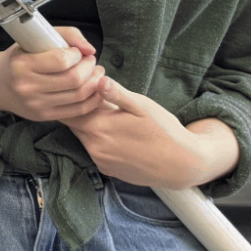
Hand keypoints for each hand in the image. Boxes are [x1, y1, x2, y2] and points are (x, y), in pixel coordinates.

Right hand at [0, 25, 105, 122]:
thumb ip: (66, 35)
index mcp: (22, 65)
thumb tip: (89, 49)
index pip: (62, 60)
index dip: (77, 54)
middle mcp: (27, 87)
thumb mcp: (35, 39)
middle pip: (74, 79)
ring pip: (78, 95)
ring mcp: (35, 104)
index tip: (77, 52)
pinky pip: (77, 110)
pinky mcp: (44, 116)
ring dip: (94, 82)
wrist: (0, 84)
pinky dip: (92, 99)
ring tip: (95, 73)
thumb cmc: (21, 58)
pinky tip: (94, 89)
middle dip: (90, 68)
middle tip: (91, 61)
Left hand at [66, 79, 235, 188]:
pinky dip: (100, 142)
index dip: (73, 98)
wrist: (181, 165)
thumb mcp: (143, 107)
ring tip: (112, 117)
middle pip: (74, 124)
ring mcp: (100, 160)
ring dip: (91, 127)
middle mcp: (93, 147)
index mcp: (98, 127)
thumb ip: (117, 94)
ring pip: (84, 138)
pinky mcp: (107, 170)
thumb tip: (98, 80)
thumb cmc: (164, 131)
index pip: (68, 111)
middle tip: (97, 100)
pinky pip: (95, 151)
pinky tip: (118, 136)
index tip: (81, 89)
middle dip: (81, 111)